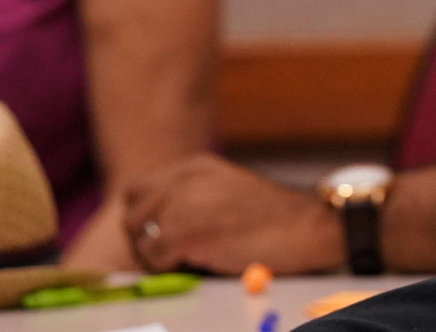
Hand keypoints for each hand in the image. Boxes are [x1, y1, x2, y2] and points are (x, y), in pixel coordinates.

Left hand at [121, 153, 344, 275]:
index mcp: (192, 167)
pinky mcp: (184, 233)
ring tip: (191, 257)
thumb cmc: (271, 217)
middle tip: (172, 254)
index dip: (143, 216)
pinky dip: (171, 268)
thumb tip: (156, 224)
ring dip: (158, 255)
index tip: (160, 234)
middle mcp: (181, 180)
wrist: (304, 227)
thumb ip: (191, 196)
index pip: (137, 190)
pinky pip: (155, 259)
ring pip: (140, 239)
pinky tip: (201, 262)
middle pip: (131, 215)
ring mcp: (181, 205)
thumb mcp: (225, 189)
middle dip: (144, 238)